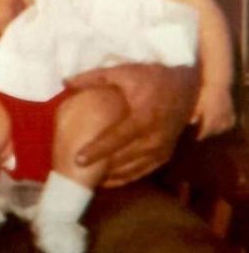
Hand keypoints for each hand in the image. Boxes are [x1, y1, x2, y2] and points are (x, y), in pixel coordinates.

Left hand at [67, 63, 198, 186]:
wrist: (188, 88)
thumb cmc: (153, 78)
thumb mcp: (125, 72)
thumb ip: (95, 78)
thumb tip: (65, 82)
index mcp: (144, 117)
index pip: (117, 138)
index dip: (97, 150)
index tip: (78, 159)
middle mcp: (154, 138)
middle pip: (122, 158)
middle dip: (99, 167)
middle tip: (74, 174)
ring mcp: (161, 149)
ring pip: (131, 169)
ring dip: (110, 176)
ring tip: (86, 180)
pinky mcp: (164, 156)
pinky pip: (141, 171)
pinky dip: (124, 177)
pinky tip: (106, 179)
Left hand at [190, 84, 235, 139]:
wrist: (218, 83)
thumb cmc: (206, 93)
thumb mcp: (199, 103)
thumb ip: (196, 113)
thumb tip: (191, 123)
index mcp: (211, 115)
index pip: (207, 129)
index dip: (202, 135)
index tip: (198, 138)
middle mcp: (220, 116)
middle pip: (215, 129)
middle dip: (209, 133)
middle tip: (203, 135)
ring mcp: (226, 113)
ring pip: (224, 127)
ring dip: (218, 131)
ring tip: (212, 131)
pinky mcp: (231, 110)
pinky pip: (231, 121)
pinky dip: (227, 125)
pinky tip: (224, 126)